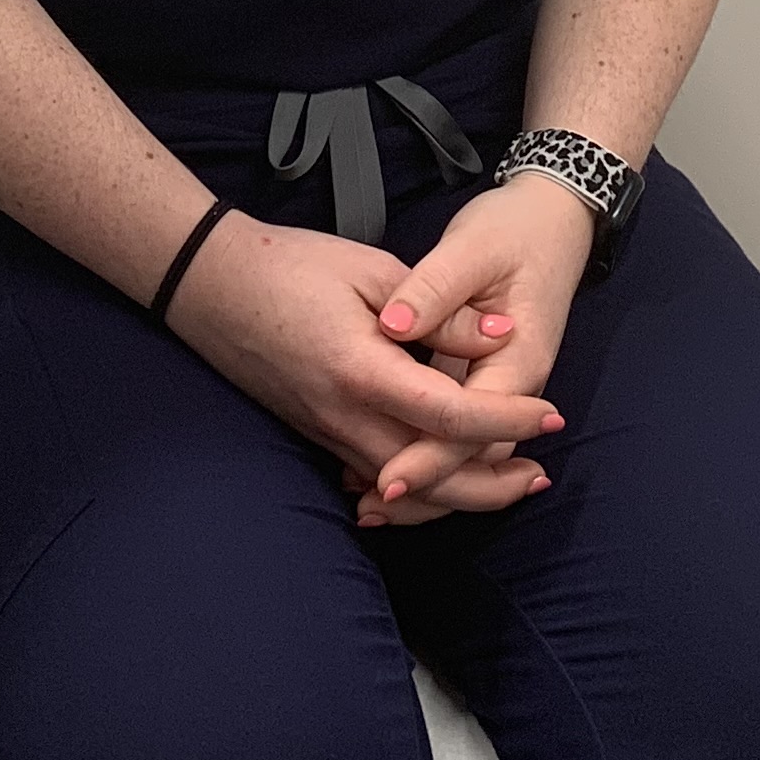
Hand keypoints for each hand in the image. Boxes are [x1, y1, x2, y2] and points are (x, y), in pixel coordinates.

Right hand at [164, 215, 560, 522]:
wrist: (207, 283)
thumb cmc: (287, 265)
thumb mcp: (372, 270)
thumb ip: (441, 311)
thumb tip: (501, 336)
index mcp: (363, 371)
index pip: (452, 417)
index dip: (509, 421)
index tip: (552, 416)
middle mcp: (344, 417)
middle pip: (432, 480)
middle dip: (492, 487)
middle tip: (540, 475)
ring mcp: (326, 433)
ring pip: (404, 491)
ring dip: (459, 493)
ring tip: (508, 481)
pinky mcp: (316, 434)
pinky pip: (376, 476)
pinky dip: (418, 487)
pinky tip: (443, 472)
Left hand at [355, 182, 595, 520]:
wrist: (556, 218)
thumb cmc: (516, 229)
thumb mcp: (473, 248)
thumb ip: (435, 291)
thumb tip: (395, 326)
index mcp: (517, 357)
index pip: (469, 427)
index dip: (427, 458)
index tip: (387, 479)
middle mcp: (514, 383)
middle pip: (472, 458)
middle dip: (425, 489)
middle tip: (371, 509)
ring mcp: (501, 385)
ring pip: (468, 453)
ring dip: (426, 482)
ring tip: (372, 504)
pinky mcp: (485, 380)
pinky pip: (460, 432)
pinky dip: (427, 453)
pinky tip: (384, 463)